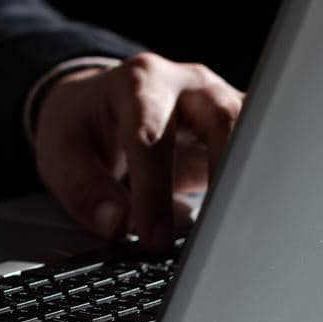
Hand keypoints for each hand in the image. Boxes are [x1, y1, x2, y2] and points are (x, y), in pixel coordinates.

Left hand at [33, 54, 243, 252]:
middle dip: (221, 177)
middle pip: (221, 122)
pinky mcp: (239, 125)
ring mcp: (220, 100)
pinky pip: (260, 150)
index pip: (151, 138)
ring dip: (250, 181)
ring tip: (238, 231)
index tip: (152, 239)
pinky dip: (258, 184)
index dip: (152, 192)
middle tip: (213, 235)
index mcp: (139, 82)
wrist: (97, 103)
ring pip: (254, 133)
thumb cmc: (83, 126)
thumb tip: (117, 225)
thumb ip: (85, 189)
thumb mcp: (62, 152)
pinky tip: (250, 221)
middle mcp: (188, 85)